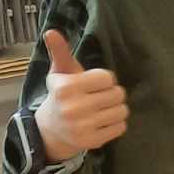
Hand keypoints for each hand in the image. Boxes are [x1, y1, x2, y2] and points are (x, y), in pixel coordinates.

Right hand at [34, 29, 127, 161]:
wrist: (50, 130)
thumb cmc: (61, 95)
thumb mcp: (60, 73)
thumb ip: (60, 52)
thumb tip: (51, 31)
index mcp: (66, 88)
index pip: (107, 77)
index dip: (105, 79)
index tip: (94, 84)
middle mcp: (73, 108)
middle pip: (117, 94)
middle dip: (112, 94)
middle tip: (99, 97)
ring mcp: (83, 127)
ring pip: (122, 111)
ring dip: (116, 109)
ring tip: (102, 109)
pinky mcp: (92, 142)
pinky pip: (121, 127)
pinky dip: (116, 124)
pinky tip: (102, 122)